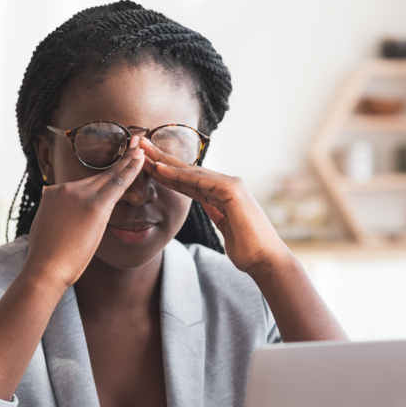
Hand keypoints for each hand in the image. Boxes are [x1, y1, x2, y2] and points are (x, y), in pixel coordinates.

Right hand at [23, 137, 145, 290]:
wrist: (45, 269)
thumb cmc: (46, 258)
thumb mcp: (44, 228)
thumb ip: (53, 212)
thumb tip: (51, 203)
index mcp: (53, 194)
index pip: (81, 183)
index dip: (99, 173)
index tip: (110, 162)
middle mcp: (65, 189)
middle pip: (96, 175)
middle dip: (117, 159)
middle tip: (133, 143)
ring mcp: (79, 194)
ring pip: (108, 176)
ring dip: (127, 162)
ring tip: (141, 149)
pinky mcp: (94, 205)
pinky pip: (117, 183)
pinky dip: (130, 169)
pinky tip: (141, 159)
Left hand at [140, 138, 289, 278]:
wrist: (265, 260)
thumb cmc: (248, 250)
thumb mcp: (225, 228)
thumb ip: (216, 213)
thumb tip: (207, 205)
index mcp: (224, 194)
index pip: (190, 181)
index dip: (167, 173)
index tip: (147, 165)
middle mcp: (228, 184)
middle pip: (188, 171)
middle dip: (163, 159)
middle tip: (140, 146)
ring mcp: (231, 185)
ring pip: (191, 172)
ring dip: (165, 162)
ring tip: (143, 151)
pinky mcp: (232, 190)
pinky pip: (199, 181)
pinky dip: (178, 175)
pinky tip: (160, 169)